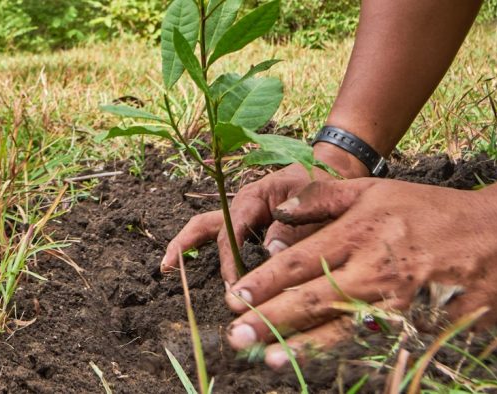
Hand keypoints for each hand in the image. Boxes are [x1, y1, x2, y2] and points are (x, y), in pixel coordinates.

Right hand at [161, 143, 368, 283]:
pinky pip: (225, 236)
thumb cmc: (320, 182)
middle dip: (185, 245)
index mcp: (254, 197)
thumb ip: (294, 228)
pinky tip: (206, 271)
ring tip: (168, 267)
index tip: (233, 283)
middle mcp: (242, 205)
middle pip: (205, 224)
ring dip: (188, 245)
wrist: (329, 169)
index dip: (230, 258)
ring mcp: (243, 213)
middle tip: (167, 268)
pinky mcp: (250, 223)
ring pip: (208, 228)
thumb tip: (271, 254)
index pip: (232, 230)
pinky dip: (213, 252)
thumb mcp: (312, 201)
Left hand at [223, 178, 496, 368]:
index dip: (264, 282)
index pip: (300, 261)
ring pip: (340, 329)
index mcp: (361, 231)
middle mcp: (375, 267)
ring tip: (268, 358)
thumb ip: (325, 197)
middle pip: (312, 298)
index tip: (236, 298)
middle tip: (235, 335)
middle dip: (270, 318)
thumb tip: (279, 211)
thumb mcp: (378, 190)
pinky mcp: (424, 326)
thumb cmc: (436, 212)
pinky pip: (380, 347)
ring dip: (302, 346)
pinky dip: (350, 360)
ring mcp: (400, 302)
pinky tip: (326, 369)